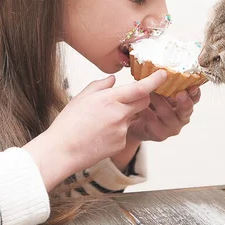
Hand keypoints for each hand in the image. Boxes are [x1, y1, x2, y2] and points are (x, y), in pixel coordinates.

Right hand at [23, 70, 166, 191]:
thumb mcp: (82, 97)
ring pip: (131, 118)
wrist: (61, 151)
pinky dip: (115, 132)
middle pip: (143, 102)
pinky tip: (99, 135)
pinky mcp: (120, 144)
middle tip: (125, 99)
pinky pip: (124, 133)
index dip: (154, 80)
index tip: (164, 73)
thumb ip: (101, 85)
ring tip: (98, 123)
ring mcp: (121, 131)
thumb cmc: (69, 123)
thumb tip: (113, 80)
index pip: (140, 88)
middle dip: (140, 98)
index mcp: (110, 99)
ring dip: (122, 117)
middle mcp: (120, 114)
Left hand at [126, 86, 200, 142]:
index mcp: (185, 103)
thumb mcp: (160, 90)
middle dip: (184, 101)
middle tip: (180, 93)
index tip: (193, 86)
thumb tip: (162, 67)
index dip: (195, 92)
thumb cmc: (150, 101)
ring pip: (168, 114)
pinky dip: (145, 110)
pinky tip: (139, 103)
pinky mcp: (159, 134)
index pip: (194, 97)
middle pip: (187, 109)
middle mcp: (182, 116)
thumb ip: (165, 81)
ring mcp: (172, 127)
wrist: (134, 120)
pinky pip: (152, 120)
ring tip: (151, 91)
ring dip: (159, 101)